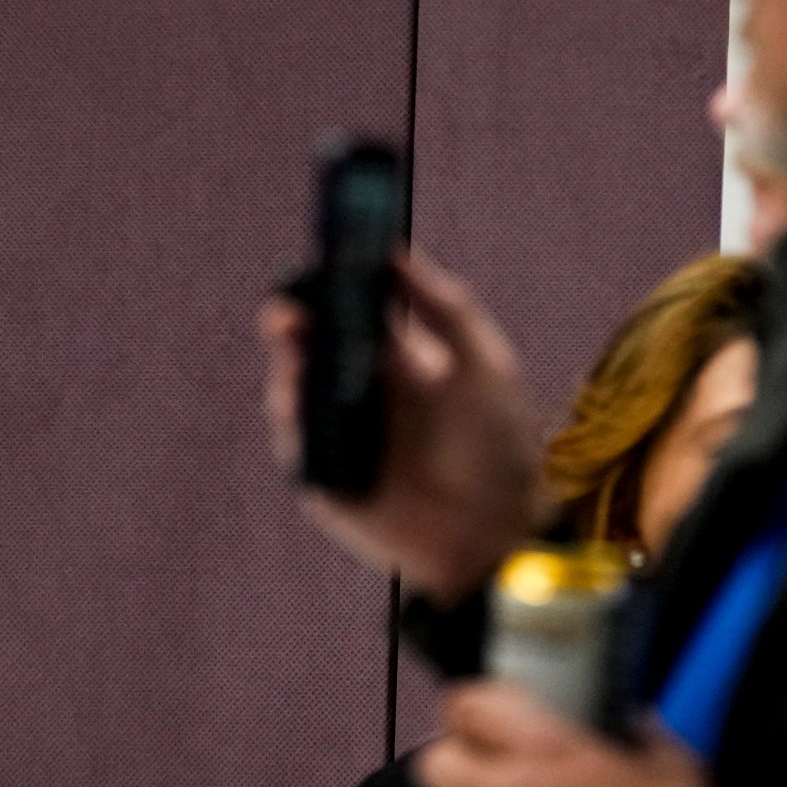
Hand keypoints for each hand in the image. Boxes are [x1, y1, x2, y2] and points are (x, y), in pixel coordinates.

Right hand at [261, 249, 539, 602]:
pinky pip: (297, 442)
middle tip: (288, 310)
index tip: (319, 262)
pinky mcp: (325, 479)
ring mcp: (342, 436)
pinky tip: (297, 399)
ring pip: (296, 391)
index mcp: (401, 363)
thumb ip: (444, 305)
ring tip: (294, 349)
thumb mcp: (483, 362)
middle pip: (314, 348)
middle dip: (294, 325)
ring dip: (288, 368)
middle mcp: (366, 395)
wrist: (497, 533)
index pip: (353, 312)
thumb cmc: (498, 447)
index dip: (332, 286)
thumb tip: (394, 253)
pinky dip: (292, 420)